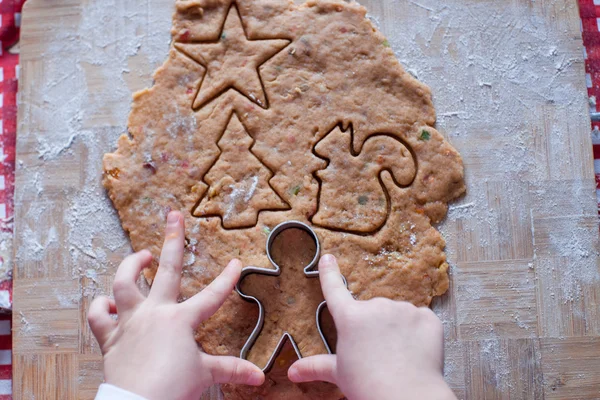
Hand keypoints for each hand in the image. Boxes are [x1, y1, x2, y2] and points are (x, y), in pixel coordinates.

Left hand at [88, 211, 264, 399]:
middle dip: (173, 239)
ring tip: (142, 255)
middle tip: (174, 216)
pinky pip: (100, 315)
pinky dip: (102, 307)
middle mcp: (155, 313)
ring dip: (131, 265)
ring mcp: (131, 321)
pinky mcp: (111, 335)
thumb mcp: (205, 375)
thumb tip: (260, 376)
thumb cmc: (172, 388)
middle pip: (166, 270)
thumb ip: (232, 370)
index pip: (211, 296)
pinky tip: (109, 301)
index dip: (227, 278)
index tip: (235, 262)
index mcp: (181, 320)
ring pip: (124, 283)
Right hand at [288, 255, 455, 399]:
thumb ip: (316, 366)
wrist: (406, 397)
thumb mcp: (339, 373)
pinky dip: (418, 333)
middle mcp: (376, 306)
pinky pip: (420, 320)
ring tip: (397, 356)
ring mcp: (404, 310)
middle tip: (375, 352)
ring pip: (397, 315)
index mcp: (350, 318)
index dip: (329, 273)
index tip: (328, 258)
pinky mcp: (427, 318)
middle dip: (374, 327)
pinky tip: (415, 352)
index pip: (334, 289)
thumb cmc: (368, 386)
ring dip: (397, 329)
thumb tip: (292, 372)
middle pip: (372, 311)